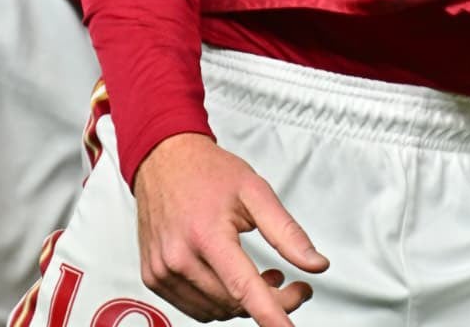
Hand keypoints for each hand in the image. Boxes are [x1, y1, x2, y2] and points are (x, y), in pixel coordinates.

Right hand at [134, 133, 328, 324]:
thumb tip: (315, 264)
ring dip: (245, 303)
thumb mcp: (255, 191)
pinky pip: (195, 307)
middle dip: (272, 300)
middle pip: (234, 303)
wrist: (165, 159)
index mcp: (206, 234)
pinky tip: (233, 278)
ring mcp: (163, 271)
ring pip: (216, 311)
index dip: (271, 315)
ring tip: (264, 275)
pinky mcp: (154, 278)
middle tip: (292, 284)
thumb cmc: (208, 172)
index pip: (243, 288)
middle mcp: (179, 257)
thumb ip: (287, 232)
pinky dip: (220, 301)